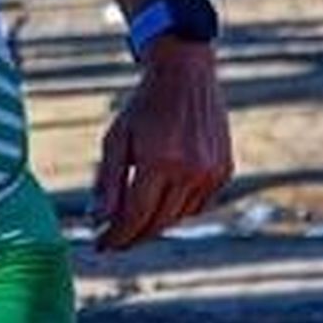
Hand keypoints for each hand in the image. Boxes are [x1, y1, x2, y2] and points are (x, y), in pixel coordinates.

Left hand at [92, 41, 232, 250]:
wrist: (186, 76)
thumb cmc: (143, 107)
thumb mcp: (116, 139)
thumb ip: (108, 181)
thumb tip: (98, 220)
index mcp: (160, 162)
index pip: (136, 215)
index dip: (117, 236)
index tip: (100, 246)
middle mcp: (191, 172)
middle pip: (158, 222)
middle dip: (132, 235)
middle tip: (112, 240)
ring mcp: (212, 174)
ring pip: (178, 217)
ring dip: (154, 222)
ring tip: (132, 218)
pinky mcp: (225, 172)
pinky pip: (197, 206)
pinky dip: (177, 209)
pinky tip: (160, 201)